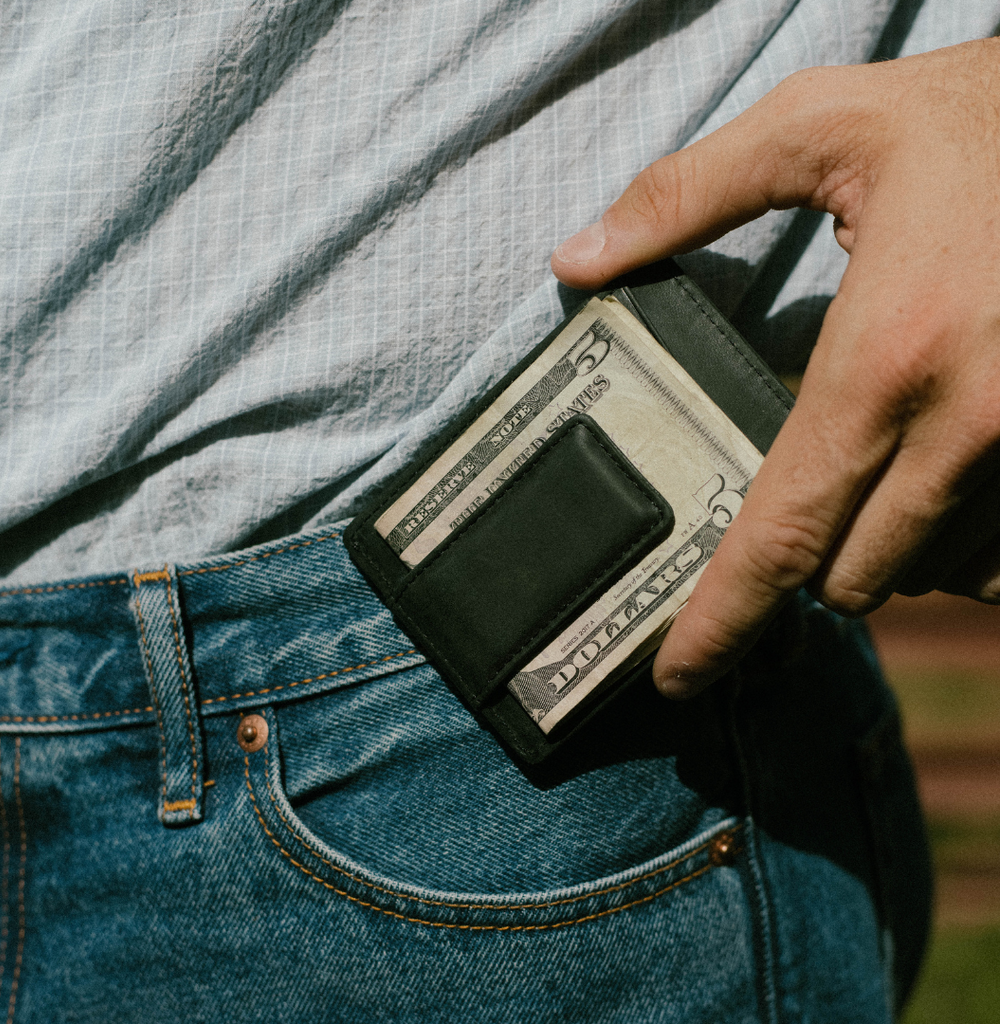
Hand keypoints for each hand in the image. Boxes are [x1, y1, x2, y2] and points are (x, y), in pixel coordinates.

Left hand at [551, 39, 999, 697]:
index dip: (720, 618)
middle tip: (792, 494)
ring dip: (884, 548)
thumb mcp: (817, 124)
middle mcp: (972, 422)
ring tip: (875, 467)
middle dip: (804, 561)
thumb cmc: (976, 116)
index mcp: (888, 354)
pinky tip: (943, 479)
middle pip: (850, 574)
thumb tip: (577, 258)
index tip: (678, 674)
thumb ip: (683, 196)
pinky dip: (957, 543)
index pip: (780, 530)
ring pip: (930, 574)